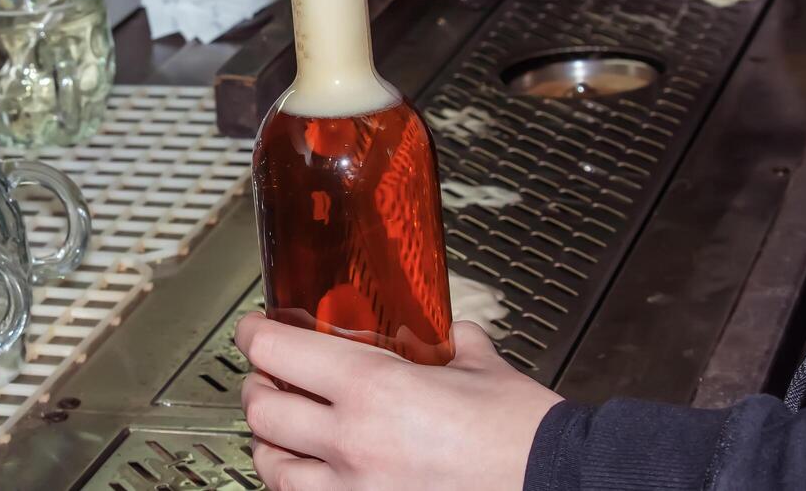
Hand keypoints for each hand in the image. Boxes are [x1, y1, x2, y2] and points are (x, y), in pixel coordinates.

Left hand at [235, 313, 562, 490]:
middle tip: (267, 377)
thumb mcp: (480, 364)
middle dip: (258, 388)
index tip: (252, 330)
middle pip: (264, 412)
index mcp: (375, 389)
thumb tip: (444, 334)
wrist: (553, 486)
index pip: (281, 353)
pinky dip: (297, 486)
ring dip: (268, 442)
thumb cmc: (520, 434)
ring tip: (278, 429)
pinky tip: (309, 473)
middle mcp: (352, 443)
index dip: (255, 336)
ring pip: (273, 468)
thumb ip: (450, 342)